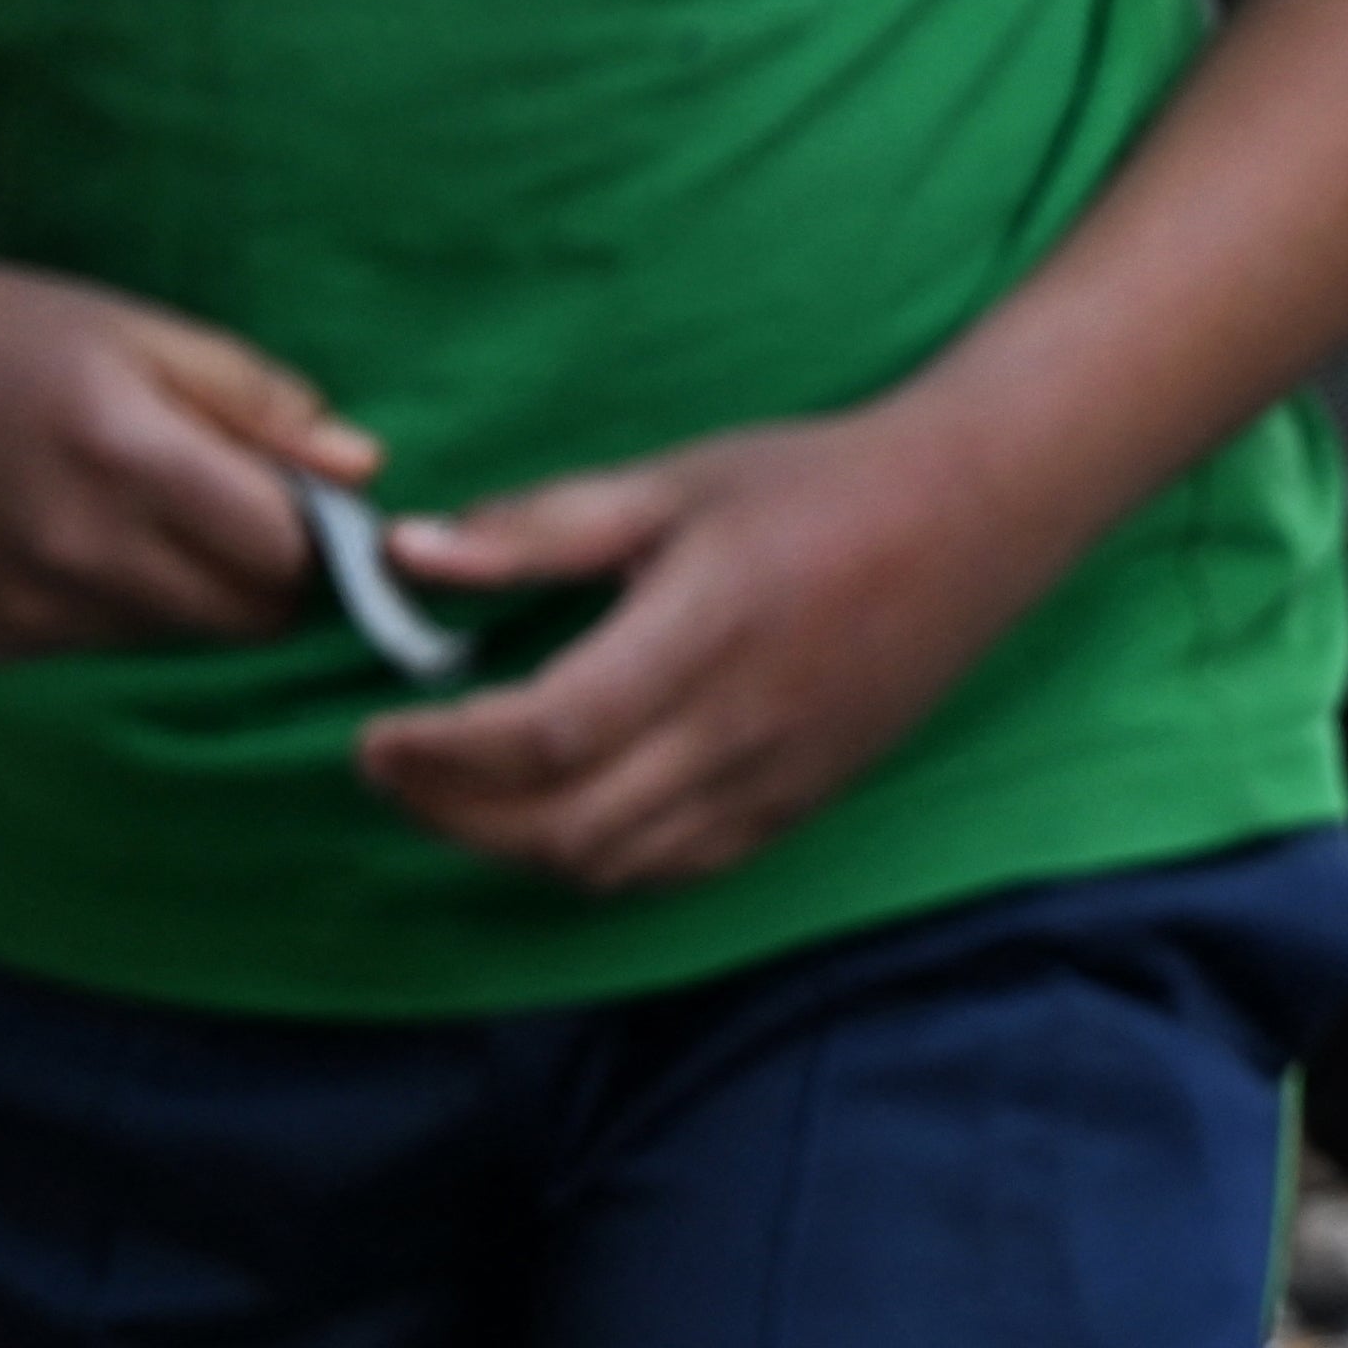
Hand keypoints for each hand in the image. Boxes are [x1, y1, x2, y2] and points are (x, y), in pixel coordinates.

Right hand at [0, 254, 378, 657]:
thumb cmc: (5, 338)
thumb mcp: (137, 335)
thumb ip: (260, 405)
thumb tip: (364, 470)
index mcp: (128, 458)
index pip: (289, 557)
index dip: (311, 536)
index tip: (291, 504)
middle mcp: (80, 547)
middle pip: (248, 617)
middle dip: (259, 574)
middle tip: (212, 511)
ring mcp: (33, 606)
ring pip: (182, 637)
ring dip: (184, 591)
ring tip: (117, 512)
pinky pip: (107, 644)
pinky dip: (112, 605)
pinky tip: (58, 540)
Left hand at [356, 404, 1070, 886]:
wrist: (971, 522)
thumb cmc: (813, 486)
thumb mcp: (671, 480)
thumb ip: (540, 528)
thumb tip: (411, 554)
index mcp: (705, 633)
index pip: (548, 733)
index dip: (443, 752)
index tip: (376, 732)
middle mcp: (743, 729)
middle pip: (569, 826)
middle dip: (456, 812)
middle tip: (389, 767)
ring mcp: (776, 781)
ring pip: (617, 865)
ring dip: (516, 845)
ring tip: (456, 794)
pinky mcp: (797, 805)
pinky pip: (677, 867)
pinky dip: (595, 858)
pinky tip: (552, 813)